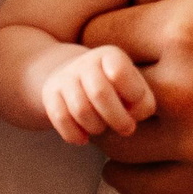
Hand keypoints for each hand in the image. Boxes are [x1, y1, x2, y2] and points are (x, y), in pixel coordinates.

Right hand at [38, 44, 154, 145]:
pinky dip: (74, 135)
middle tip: (126, 128)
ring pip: (80, 110)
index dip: (133, 97)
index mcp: (111, 55)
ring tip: (102, 128)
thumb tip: (131, 118)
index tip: (135, 107)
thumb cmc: (116, 90)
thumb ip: (143, 104)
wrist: (76, 79)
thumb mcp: (135, 90)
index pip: (120, 74)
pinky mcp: (49, 94)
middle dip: (117, 119)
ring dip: (96, 127)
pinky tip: (84, 138)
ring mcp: (65, 77)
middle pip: (100, 94)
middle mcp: (86, 62)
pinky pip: (60, 120)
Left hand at [84, 0, 192, 193]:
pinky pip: (142, 185)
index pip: (96, 34)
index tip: (117, 18)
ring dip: (112, 117)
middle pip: (97, 88)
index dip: (98, 25)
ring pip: (113, 139)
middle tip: (112, 60)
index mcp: (187, 27)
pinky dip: (128, 169)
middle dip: (99, 73)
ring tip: (127, 96)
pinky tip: (140, 143)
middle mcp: (185, 89)